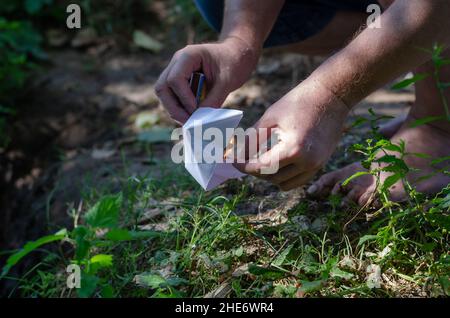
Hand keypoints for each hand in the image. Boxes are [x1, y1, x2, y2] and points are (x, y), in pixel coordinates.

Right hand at [155, 37, 259, 122]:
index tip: (196, 111)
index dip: (184, 98)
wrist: (236, 55)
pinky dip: (180, 109)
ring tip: (191, 122)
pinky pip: (172, 97)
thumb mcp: (228, 81)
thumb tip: (201, 119)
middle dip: (174, 108)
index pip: (175, 79)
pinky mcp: (179, 82)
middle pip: (163, 87)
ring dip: (175, 110)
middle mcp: (177, 62)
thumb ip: (214, 99)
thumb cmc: (233, 62)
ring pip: (164, 94)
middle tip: (189, 122)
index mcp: (188, 56)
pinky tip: (192, 117)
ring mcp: (175, 71)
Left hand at [234, 79, 349, 189]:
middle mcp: (307, 162)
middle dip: (254, 169)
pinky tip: (276, 161)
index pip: (261, 168)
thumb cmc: (299, 102)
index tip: (231, 160)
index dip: (243, 165)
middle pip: (271, 178)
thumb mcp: (270, 118)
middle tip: (243, 156)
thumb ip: (252, 140)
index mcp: (294, 149)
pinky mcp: (321, 164)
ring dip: (269, 175)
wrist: (332, 95)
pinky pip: (297, 180)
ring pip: (284, 183)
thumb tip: (236, 155)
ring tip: (260, 158)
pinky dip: (284, 175)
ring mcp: (316, 165)